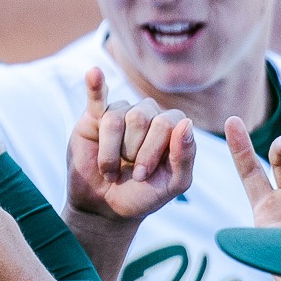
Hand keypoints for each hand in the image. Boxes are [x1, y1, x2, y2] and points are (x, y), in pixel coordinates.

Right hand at [66, 66, 194, 221]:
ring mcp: (121, 113)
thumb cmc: (143, 195)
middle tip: (127, 173)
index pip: (168, 122)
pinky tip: (94, 73)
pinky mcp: (93, 117)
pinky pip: (96, 97)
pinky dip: (95, 85)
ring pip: (116, 117)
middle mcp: (148, 114)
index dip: (153, 149)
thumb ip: (185, 157)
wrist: (105, 207)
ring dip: (111, 151)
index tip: (142, 175)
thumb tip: (186, 123)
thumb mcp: (173, 184)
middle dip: (133, 151)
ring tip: (110, 169)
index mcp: (171, 127)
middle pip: (142, 117)